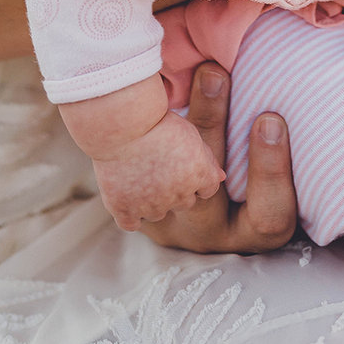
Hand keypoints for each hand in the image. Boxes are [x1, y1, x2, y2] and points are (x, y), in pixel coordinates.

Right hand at [86, 107, 225, 231]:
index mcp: (198, 175)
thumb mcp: (190, 132)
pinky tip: (126, 196)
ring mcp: (150, 205)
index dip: (195, 178)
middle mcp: (178, 195)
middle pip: (183, 202)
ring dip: (152, 200)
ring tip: (139, 173)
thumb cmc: (156, 119)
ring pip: (157, 212)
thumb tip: (221, 178)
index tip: (182, 164)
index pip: (207, 190)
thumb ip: (207, 159)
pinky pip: (131, 223)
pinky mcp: (124, 209)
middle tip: (158, 165)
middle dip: (176, 189)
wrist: (122, 121)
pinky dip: (129, 213)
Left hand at [137, 62, 298, 252]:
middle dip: (212, 127)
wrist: (197, 200)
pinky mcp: (139, 207)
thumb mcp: (296, 172)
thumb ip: (312, 138)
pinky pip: (137, 171)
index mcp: (259, 232)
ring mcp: (173, 224)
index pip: (269, 217)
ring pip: (169, 178)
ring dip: (173, 120)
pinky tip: (149, 85)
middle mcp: (215, 235)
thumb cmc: (265, 175)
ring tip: (175, 68)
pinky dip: (142, 128)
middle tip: (218, 72)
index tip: (271, 117)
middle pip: (209, 193)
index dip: (271, 172)